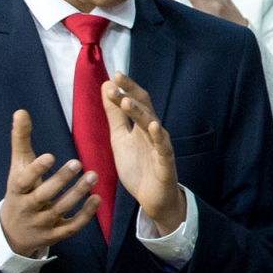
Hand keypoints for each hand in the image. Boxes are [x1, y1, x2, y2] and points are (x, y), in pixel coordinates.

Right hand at [0, 108, 98, 256]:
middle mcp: (27, 208)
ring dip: (78, 193)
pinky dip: (85, 214)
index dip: (36, 170)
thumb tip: (21, 111)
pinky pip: (71, 226)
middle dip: (60, 180)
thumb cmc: (20, 190)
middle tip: (78, 162)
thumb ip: (21, 140)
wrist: (13, 231)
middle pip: (44, 195)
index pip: (23, 180)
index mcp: (16, 189)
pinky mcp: (55, 235)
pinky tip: (97, 198)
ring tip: (94, 175)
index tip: (50, 156)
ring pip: (60, 209)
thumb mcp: (18, 167)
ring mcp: (41, 223)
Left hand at [100, 75, 184, 234]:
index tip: (113, 75)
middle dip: (131, 92)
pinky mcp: (165, 162)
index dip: (125, 88)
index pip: (135, 101)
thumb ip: (114, 115)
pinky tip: (154, 125)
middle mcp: (152, 132)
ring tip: (126, 101)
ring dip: (139, 112)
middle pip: (144, 107)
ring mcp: (160, 146)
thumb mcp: (119, 138)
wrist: (152, 197)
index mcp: (141, 126)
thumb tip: (107, 88)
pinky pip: (163, 147)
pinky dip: (159, 136)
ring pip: (151, 124)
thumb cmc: (138, 167)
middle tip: (118, 77)